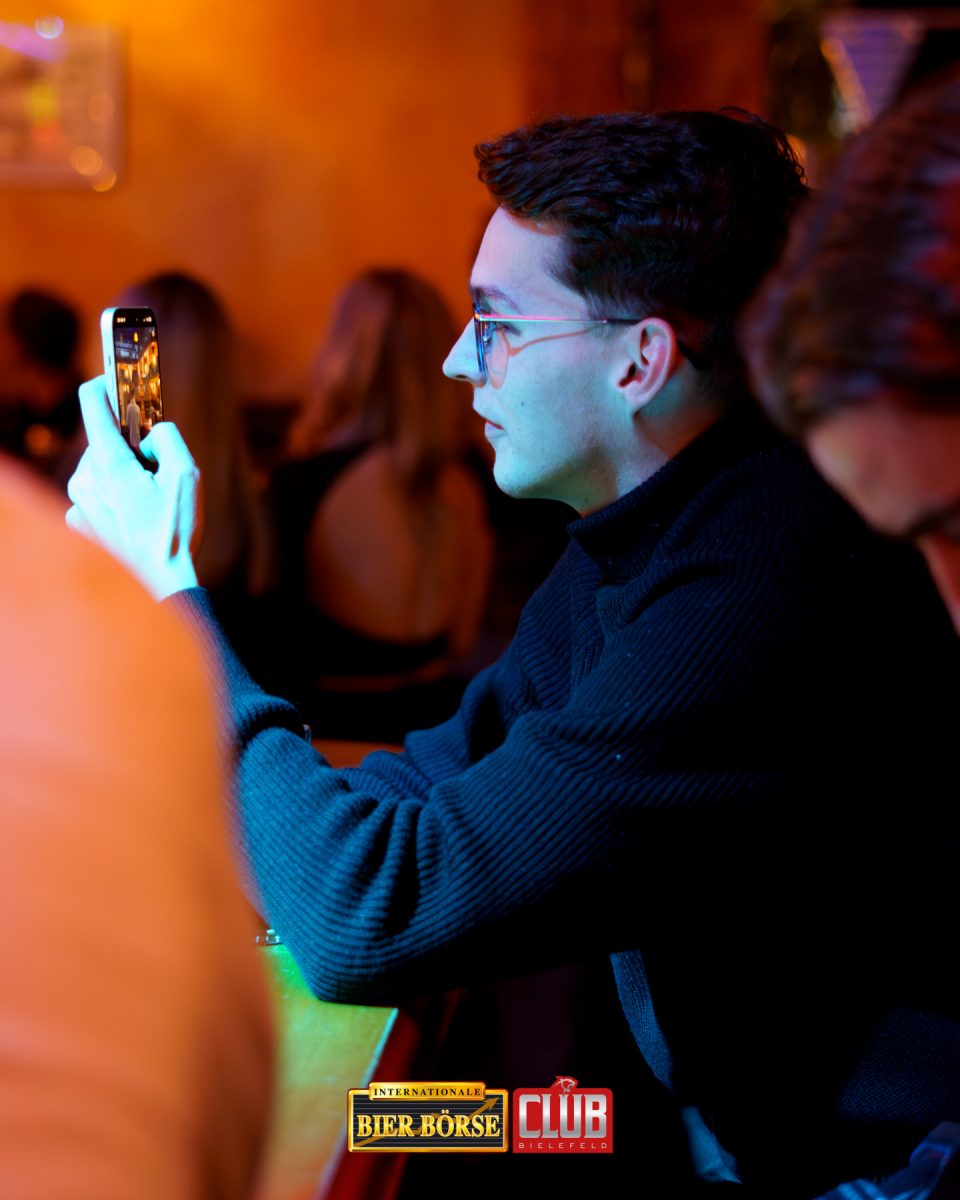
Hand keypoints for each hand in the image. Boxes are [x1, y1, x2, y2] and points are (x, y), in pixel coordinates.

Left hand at [66, 377, 202, 599]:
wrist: (162, 582)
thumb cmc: (176, 530)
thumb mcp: (187, 474)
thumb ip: (167, 437)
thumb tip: (152, 431)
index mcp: (108, 464)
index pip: (91, 404)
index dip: (105, 385)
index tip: (117, 381)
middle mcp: (84, 479)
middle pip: (104, 441)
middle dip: (129, 445)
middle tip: (156, 465)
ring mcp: (78, 503)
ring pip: (99, 468)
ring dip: (122, 472)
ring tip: (150, 498)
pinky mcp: (79, 521)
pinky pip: (95, 494)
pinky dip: (113, 496)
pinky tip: (135, 515)